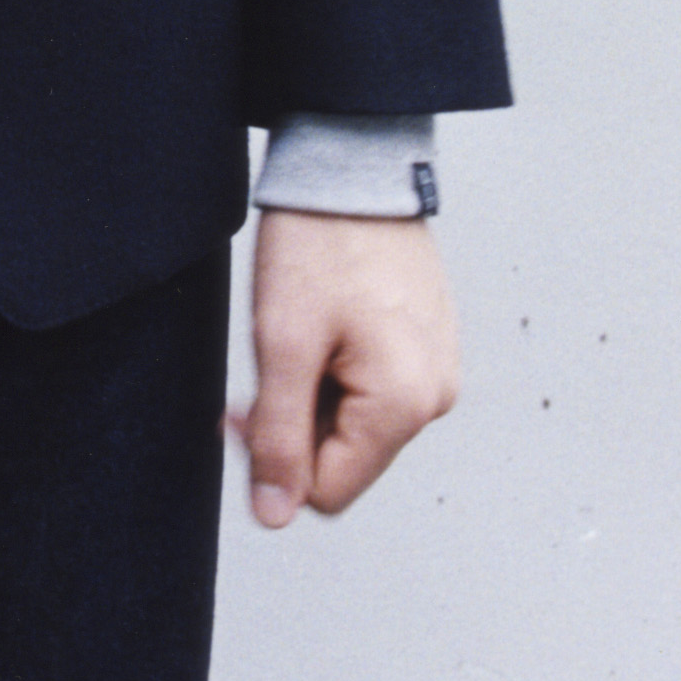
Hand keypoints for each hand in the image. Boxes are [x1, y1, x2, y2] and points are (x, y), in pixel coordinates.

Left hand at [229, 208, 460, 528]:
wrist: (352, 166)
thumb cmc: (320, 244)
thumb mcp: (283, 343)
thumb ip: (280, 437)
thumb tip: (276, 514)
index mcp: (406, 405)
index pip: (329, 490)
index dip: (275, 458)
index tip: (245, 405)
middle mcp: (434, 396)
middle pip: (344, 457)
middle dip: (294, 422)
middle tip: (265, 361)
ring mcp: (435, 368)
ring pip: (355, 422)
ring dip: (313, 392)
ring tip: (297, 332)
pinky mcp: (426, 344)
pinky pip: (373, 387)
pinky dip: (336, 369)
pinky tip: (322, 323)